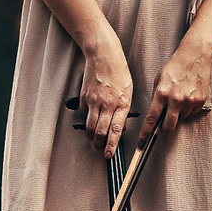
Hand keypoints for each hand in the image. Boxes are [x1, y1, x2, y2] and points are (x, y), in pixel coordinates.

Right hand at [76, 35, 133, 157]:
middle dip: (99, 144)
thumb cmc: (119, 72)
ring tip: (93, 139)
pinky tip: (89, 120)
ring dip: (91, 136)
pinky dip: (85, 120)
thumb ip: (124, 110)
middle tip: (99, 149)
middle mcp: (107, 104)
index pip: (116, 130)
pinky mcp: (84, 97)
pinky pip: (83, 114)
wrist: (103, 56)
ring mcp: (94, 101)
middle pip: (100, 132)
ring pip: (89, 126)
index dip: (111, 145)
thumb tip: (120, 126)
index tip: (109, 155)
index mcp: (122, 104)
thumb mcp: (128, 91)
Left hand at [138, 39, 211, 145]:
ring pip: (181, 119)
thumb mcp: (159, 79)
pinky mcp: (200, 101)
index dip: (145, 134)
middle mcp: (176, 99)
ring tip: (179, 97)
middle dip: (164, 128)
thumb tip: (155, 114)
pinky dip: (188, 108)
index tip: (141, 144)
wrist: (195, 55)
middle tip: (163, 122)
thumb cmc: (175, 65)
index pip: (151, 119)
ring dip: (178, 114)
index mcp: (162, 93)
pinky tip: (188, 95)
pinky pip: (191, 113)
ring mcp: (189, 101)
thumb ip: (156, 97)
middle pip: (168, 127)